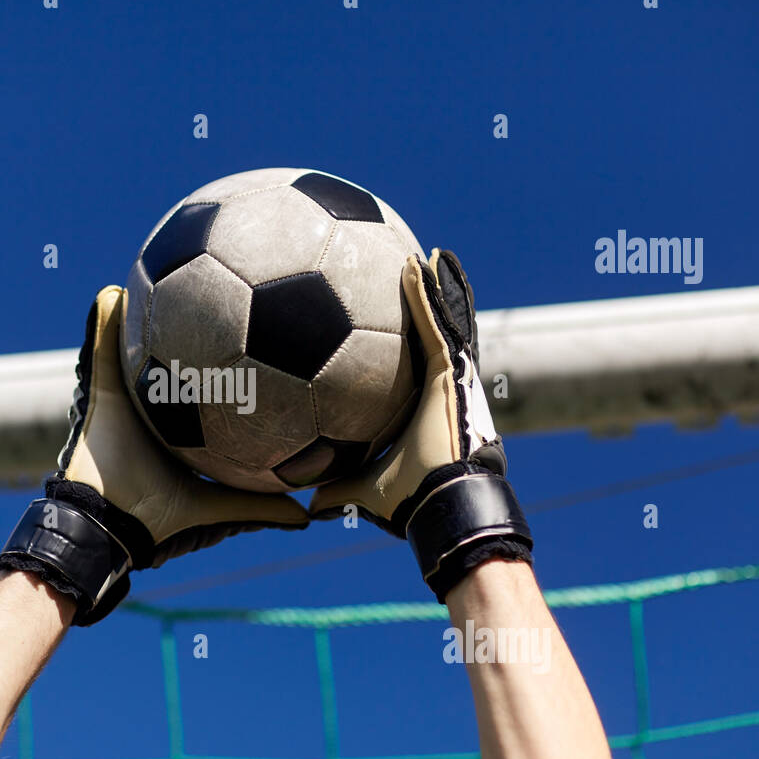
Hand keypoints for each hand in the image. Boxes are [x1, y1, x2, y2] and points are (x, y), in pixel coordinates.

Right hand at [1, 285, 307, 623]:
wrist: (107, 528)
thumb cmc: (159, 522)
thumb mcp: (218, 511)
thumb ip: (260, 509)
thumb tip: (309, 520)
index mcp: (175, 432)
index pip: (202, 393)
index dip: (222, 370)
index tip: (249, 343)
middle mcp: (149, 411)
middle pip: (167, 362)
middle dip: (179, 332)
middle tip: (207, 294)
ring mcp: (122, 398)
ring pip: (133, 349)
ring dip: (140, 318)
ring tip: (157, 275)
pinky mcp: (98, 391)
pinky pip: (101, 350)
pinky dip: (104, 321)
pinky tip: (116, 291)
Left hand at [309, 249, 530, 598]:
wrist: (437, 504)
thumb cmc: (407, 501)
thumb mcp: (360, 490)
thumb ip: (335, 490)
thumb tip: (306, 504)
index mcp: (423, 408)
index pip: (412, 368)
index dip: (405, 344)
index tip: (392, 324)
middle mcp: (440, 388)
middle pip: (434, 336)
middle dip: (429, 305)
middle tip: (416, 272)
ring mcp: (450, 376)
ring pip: (441, 320)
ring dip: (433, 287)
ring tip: (425, 254)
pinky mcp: (452, 370)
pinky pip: (437, 322)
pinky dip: (428, 292)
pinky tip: (418, 261)